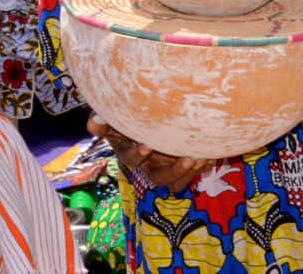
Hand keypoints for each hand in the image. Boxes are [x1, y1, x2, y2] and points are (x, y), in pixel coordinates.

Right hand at [87, 113, 212, 191]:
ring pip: (175, 183)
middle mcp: (146, 167)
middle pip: (157, 178)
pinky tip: (210, 155)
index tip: (147, 145)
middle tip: (186, 157)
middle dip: (172, 169)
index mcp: (128, 153)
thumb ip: (104, 121)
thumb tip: (92, 122)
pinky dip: (200, 168)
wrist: (148, 120)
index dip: (138, 155)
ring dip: (187, 172)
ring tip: (199, 157)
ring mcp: (163, 170)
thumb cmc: (127, 117)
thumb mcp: (115, 118)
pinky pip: (190, 178)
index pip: (130, 159)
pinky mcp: (179, 171)